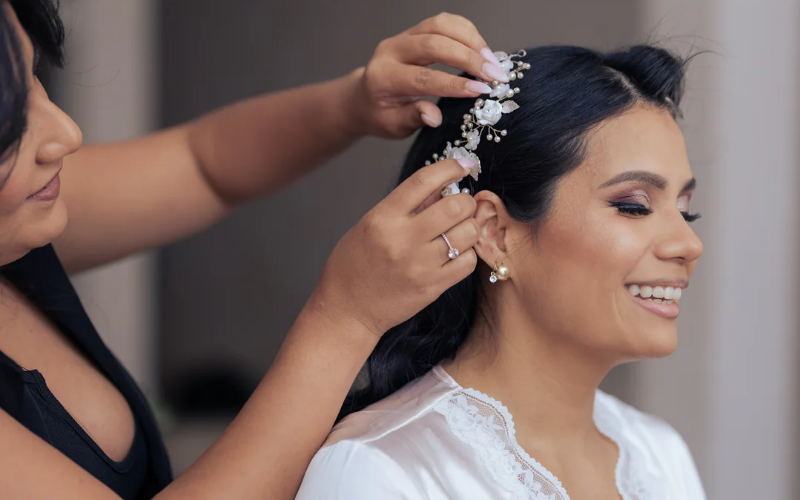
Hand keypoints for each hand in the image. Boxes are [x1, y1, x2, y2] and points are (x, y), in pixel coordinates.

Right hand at [309, 158, 479, 337]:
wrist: (347, 309)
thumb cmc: (354, 264)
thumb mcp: (371, 225)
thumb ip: (406, 206)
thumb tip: (443, 185)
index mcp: (383, 218)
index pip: (424, 180)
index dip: (451, 167)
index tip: (464, 164)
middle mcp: (402, 239)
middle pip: (455, 206)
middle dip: (465, 201)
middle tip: (462, 205)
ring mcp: (419, 265)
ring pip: (467, 233)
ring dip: (469, 227)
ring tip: (458, 230)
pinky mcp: (432, 287)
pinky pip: (467, 261)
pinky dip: (467, 252)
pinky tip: (455, 252)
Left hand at [348, 12, 509, 138]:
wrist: (364, 98)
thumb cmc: (381, 115)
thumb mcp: (393, 125)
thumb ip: (413, 118)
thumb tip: (435, 116)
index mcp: (384, 77)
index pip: (422, 77)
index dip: (454, 84)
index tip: (481, 90)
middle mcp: (391, 51)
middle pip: (433, 44)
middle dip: (468, 58)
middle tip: (495, 74)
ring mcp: (403, 37)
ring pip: (440, 25)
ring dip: (471, 40)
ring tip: (492, 61)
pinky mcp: (415, 31)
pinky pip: (444, 22)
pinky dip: (466, 32)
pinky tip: (481, 49)